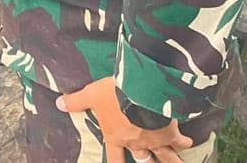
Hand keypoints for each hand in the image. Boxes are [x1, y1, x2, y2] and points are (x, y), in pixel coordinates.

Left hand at [57, 78, 192, 162]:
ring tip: (174, 162)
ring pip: (164, 157)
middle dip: (147, 161)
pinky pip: (178, 141)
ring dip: (169, 160)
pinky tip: (187, 141)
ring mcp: (154, 141)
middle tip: (149, 160)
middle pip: (143, 159)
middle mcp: (135, 143)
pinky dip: (183, 141)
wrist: (140, 92)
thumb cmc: (113, 95)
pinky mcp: (169, 133)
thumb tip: (59, 104)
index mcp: (116, 137)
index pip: (115, 158)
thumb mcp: (91, 94)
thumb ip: (76, 101)